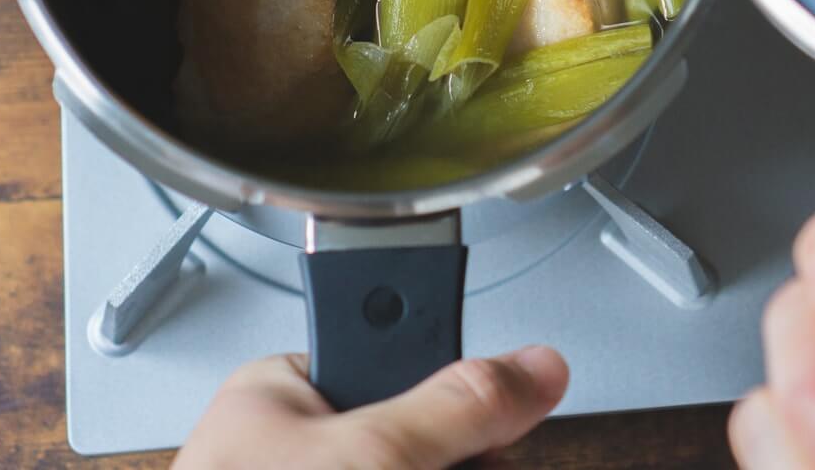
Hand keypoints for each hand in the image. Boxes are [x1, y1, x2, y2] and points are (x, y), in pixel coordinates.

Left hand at [173, 346, 567, 469]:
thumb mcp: (373, 457)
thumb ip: (457, 406)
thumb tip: (535, 366)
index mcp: (279, 396)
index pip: (391, 356)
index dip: (447, 387)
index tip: (490, 415)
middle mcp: (293, 449)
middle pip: (421, 434)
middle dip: (455, 459)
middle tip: (464, 467)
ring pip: (426, 468)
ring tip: (467, 469)